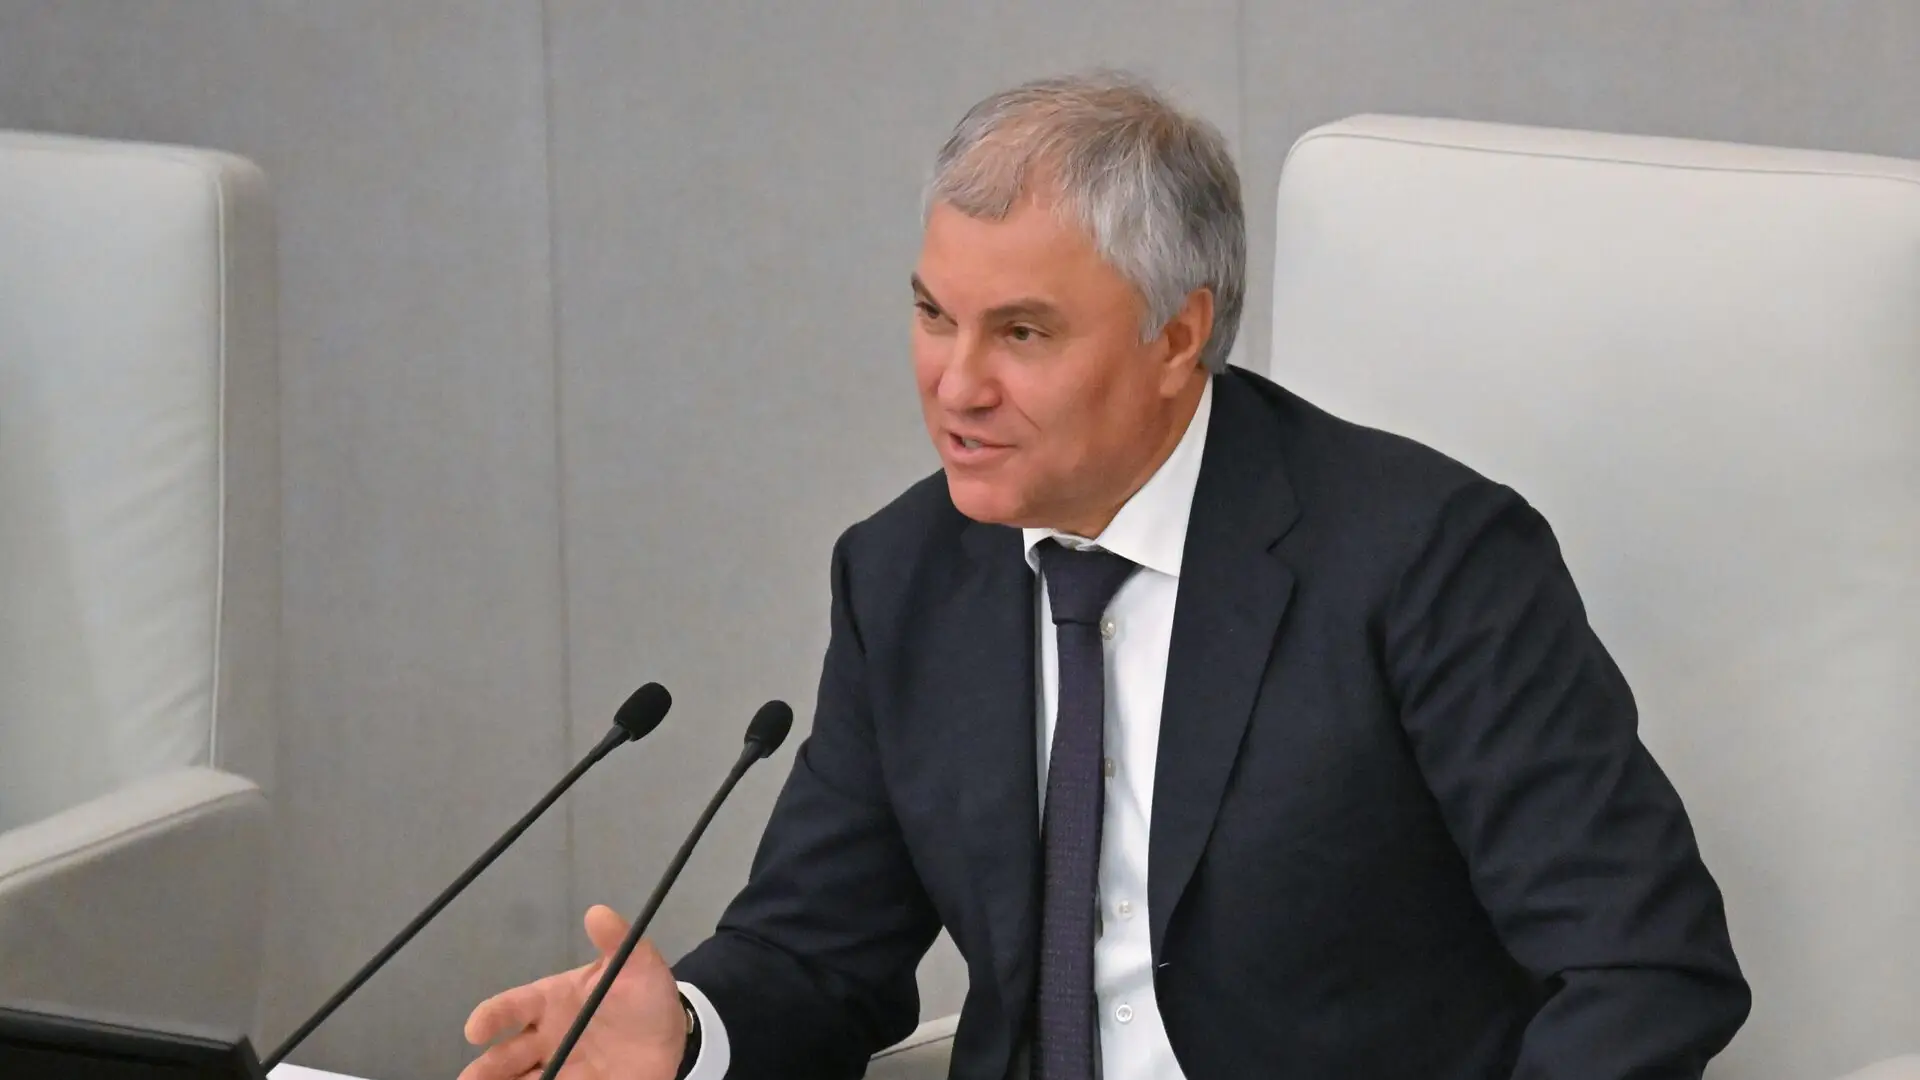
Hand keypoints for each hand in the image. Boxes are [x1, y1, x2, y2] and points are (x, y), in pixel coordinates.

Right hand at [459, 905, 687, 1079]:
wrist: (672, 1033)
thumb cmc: (643, 995)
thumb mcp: (637, 964)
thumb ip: (617, 941)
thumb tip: (598, 913)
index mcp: (549, 1002)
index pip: (511, 1007)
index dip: (491, 1016)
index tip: (476, 1030)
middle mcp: (544, 1039)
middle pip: (504, 1056)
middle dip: (484, 1069)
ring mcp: (557, 1068)